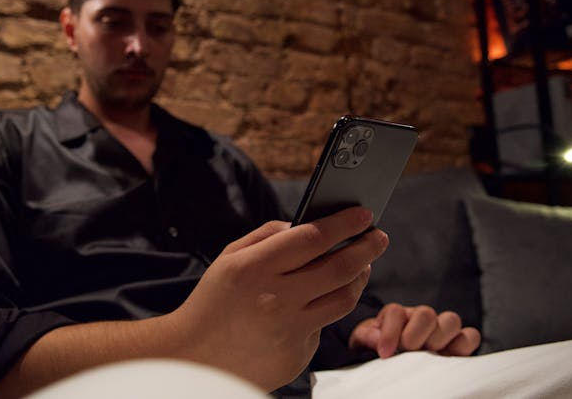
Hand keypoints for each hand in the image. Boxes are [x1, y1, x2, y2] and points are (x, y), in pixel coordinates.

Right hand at [172, 207, 388, 391]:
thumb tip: (306, 224)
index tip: (363, 214)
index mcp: (254, 267)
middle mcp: (274, 298)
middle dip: (367, 247)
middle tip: (378, 237)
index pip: (312, 238)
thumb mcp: (229, 258)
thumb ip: (267, 235)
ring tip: (362, 266)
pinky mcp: (296, 354)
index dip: (344, 223)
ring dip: (360, 277)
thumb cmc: (213, 301)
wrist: (193, 356)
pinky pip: (324, 325)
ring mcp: (288, 330)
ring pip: (343, 298)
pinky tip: (320, 300)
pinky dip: (328, 308)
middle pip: (339, 267)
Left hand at [349, 303, 480, 357]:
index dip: (390, 331)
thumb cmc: (378, 347)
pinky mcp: (457, 342)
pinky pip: (470, 336)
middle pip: (425, 313)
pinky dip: (463, 346)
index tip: (384, 353)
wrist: (391, 356)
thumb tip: (378, 340)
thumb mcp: (365, 340)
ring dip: (439, 339)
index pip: (395, 311)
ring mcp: (440, 328)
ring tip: (428, 355)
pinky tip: (447, 359)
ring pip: (451, 320)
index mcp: (396, 315)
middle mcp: (419, 317)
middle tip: (408, 351)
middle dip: (415, 336)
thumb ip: (368, 337)